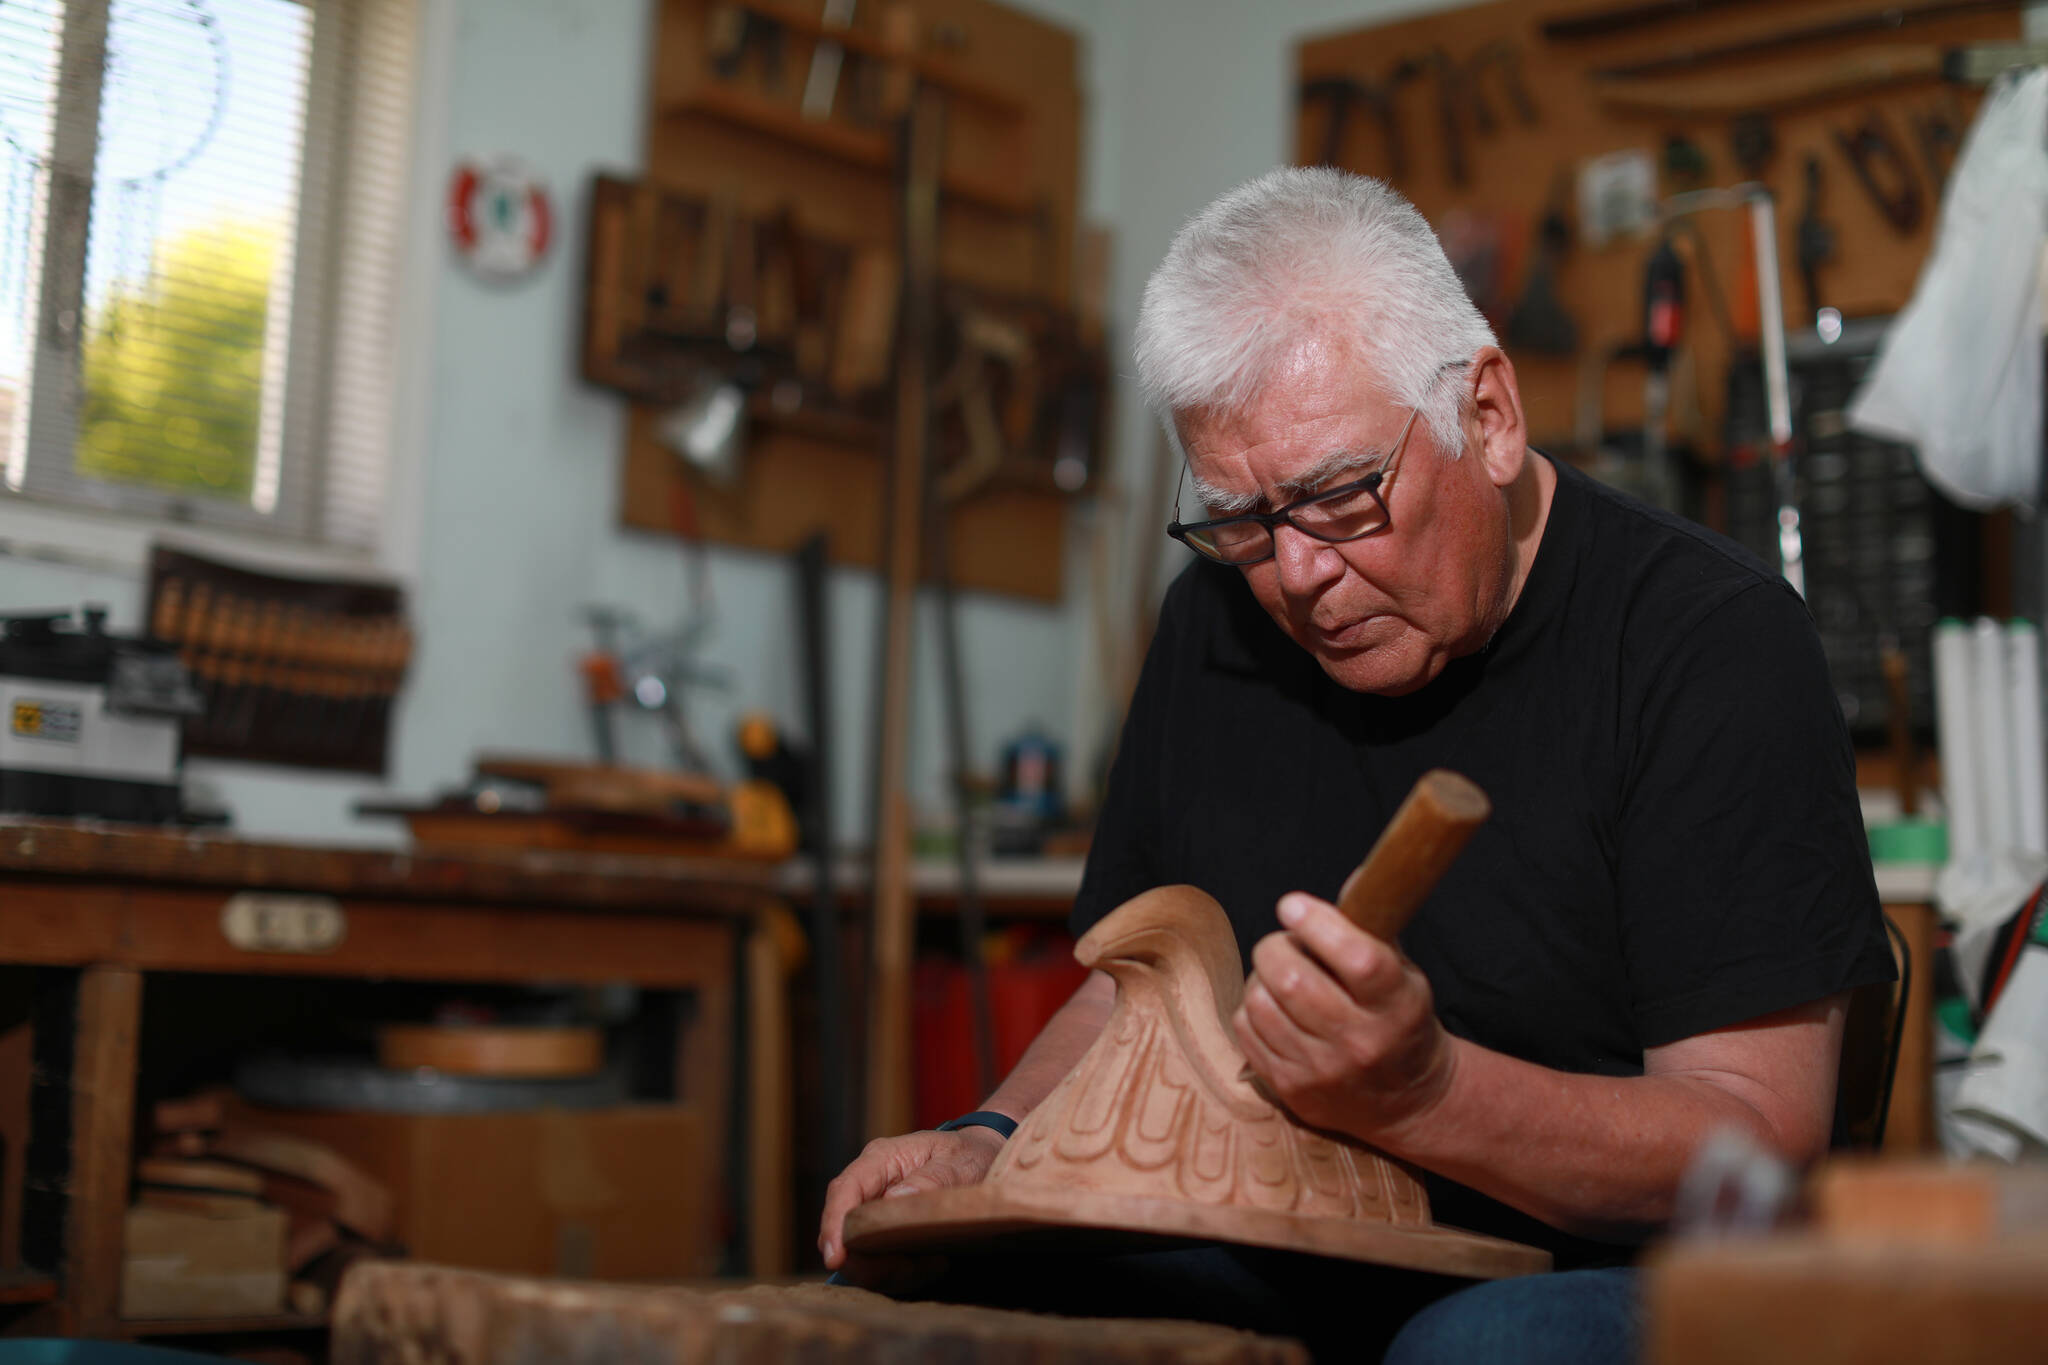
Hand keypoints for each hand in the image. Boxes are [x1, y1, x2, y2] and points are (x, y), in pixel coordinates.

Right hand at [817, 1125, 1007, 1287]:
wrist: (983, 1161)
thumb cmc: (970, 1156)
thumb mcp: (961, 1162)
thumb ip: (934, 1178)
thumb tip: (893, 1199)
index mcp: (882, 1159)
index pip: (844, 1190)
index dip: (834, 1225)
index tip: (834, 1258)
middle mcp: (871, 1186)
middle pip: (845, 1231)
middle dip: (868, 1261)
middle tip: (913, 1268)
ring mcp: (875, 1213)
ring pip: (861, 1256)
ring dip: (892, 1271)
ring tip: (936, 1262)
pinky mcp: (885, 1238)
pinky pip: (881, 1267)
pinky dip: (906, 1275)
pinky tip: (936, 1263)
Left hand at [1233, 891, 1456, 1139]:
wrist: (1409, 1101)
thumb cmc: (1401, 1021)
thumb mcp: (1405, 974)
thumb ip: (1377, 928)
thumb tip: (1359, 876)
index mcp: (1397, 1005)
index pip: (1356, 959)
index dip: (1317, 924)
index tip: (1293, 904)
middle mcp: (1361, 1042)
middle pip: (1293, 980)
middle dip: (1276, 947)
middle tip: (1287, 943)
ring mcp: (1323, 1070)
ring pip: (1261, 1002)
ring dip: (1261, 977)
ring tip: (1281, 976)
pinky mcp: (1293, 1089)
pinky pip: (1247, 1031)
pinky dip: (1252, 1008)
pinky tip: (1274, 1007)